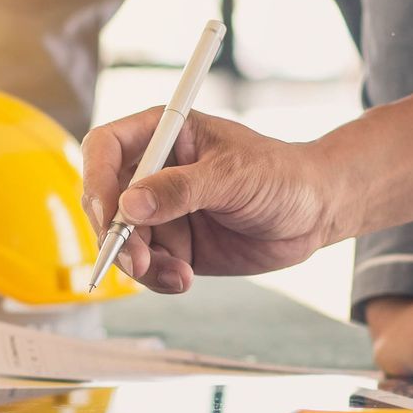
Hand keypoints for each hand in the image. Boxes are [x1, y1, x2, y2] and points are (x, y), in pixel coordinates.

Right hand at [80, 109, 343, 292]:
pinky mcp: (175, 244)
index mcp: (163, 133)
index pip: (105, 147)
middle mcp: (154, 171)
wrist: (315, 212)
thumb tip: (129, 206)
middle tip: (138, 261)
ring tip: (177, 274)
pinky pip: (148, 265)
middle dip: (115, 235)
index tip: (108, 214)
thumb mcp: (233, 176)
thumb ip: (180, 190)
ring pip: (123, 240)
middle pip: (105, 200)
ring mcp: (162, 210)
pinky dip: (158, 277)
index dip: (97, 178)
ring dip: (140, 263)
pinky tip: (184, 279)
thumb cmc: (282, 175)